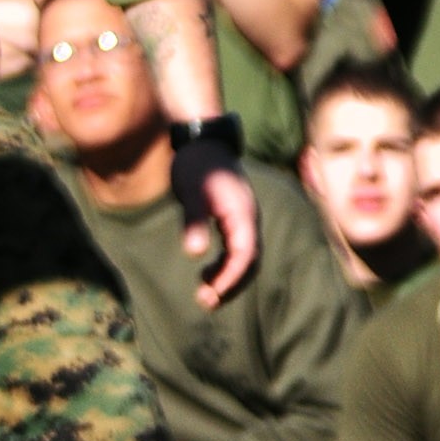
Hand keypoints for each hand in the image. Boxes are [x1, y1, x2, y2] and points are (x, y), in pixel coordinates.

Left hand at [172, 138, 259, 305]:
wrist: (202, 139)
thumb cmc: (195, 164)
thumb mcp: (190, 190)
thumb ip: (194, 220)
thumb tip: (195, 253)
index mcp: (243, 214)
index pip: (245, 255)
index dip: (231, 277)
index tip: (213, 293)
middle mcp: (249, 219)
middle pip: (248, 261)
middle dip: (230, 284)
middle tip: (205, 301)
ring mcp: (244, 219)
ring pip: (243, 258)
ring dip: (227, 277)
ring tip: (204, 293)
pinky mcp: (235, 219)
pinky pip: (236, 250)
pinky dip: (225, 265)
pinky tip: (206, 272)